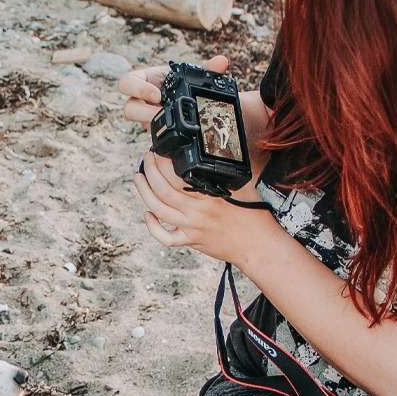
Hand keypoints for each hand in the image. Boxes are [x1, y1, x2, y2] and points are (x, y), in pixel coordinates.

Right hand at [119, 55, 228, 128]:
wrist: (191, 105)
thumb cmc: (186, 85)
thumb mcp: (195, 76)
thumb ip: (208, 69)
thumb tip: (222, 61)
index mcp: (147, 81)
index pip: (129, 82)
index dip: (137, 89)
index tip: (157, 95)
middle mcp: (143, 100)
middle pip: (128, 106)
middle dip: (142, 112)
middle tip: (159, 113)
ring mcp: (146, 117)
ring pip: (136, 124)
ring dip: (148, 124)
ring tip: (165, 125)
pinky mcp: (154, 131)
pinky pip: (151, 136)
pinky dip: (160, 137)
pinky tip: (174, 137)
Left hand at [133, 148, 275, 269]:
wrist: (258, 245)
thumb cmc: (253, 214)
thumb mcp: (242, 184)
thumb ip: (226, 170)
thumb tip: (218, 150)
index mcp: (209, 193)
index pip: (177, 173)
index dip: (163, 160)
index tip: (159, 150)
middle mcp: (197, 210)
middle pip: (162, 189)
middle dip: (149, 171)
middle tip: (146, 159)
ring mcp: (192, 227)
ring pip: (158, 210)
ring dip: (144, 193)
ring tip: (138, 179)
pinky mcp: (191, 241)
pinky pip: (166, 238)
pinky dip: (152, 227)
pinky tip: (148, 214)